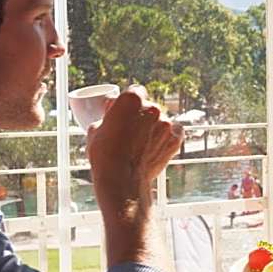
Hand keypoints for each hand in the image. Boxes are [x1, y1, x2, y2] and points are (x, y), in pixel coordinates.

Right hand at [87, 86, 183, 218]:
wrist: (122, 180)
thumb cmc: (105, 155)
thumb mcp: (96, 128)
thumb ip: (107, 113)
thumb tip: (110, 105)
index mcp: (131, 100)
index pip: (135, 91)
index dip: (130, 102)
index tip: (126, 111)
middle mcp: (152, 107)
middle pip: (149, 107)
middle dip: (141, 116)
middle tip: (131, 132)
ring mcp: (166, 123)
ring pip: (162, 120)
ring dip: (154, 127)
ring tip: (141, 144)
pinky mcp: (176, 139)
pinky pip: (174, 132)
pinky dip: (168, 137)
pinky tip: (155, 146)